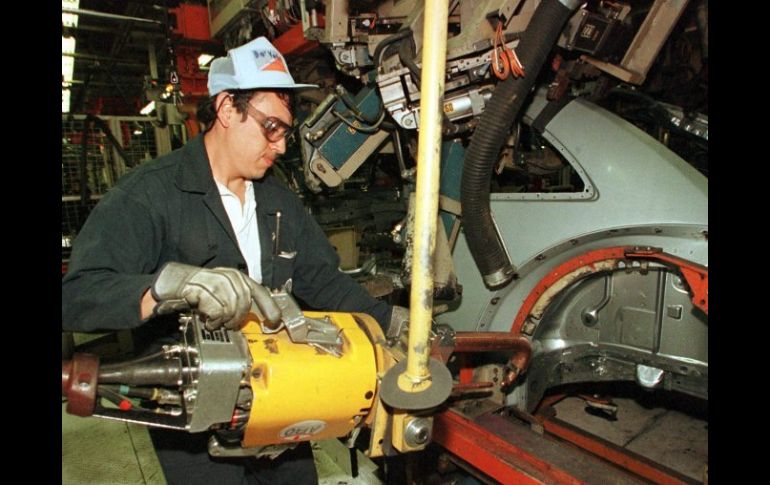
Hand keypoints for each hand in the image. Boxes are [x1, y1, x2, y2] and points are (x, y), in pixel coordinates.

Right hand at [151, 262, 280, 330]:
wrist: (175, 284)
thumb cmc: (200, 290)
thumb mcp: (223, 290)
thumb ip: (239, 299)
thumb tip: (260, 316)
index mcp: (237, 277)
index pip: (259, 292)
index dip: (270, 307)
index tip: (275, 321)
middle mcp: (230, 277)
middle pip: (244, 305)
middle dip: (237, 319)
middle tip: (228, 324)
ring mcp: (217, 282)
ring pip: (230, 310)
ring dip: (223, 321)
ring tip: (215, 321)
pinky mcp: (204, 290)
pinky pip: (216, 312)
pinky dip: (212, 320)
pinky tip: (207, 319)